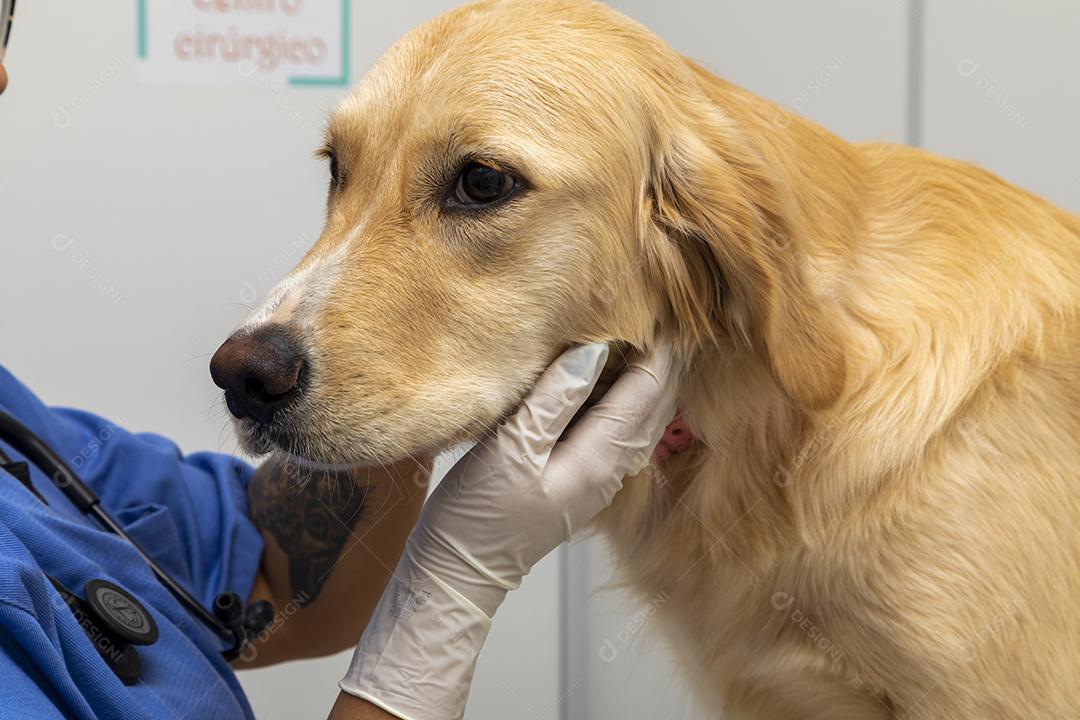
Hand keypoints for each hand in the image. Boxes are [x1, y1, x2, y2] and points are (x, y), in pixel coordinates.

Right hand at [339, 341, 680, 719]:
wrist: (460, 571)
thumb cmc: (478, 514)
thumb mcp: (512, 447)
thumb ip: (555, 398)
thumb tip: (592, 352)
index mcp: (599, 459)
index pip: (646, 395)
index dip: (660, 354)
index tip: (667, 314)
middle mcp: (610, 472)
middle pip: (654, 410)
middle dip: (663, 367)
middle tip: (663, 323)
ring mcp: (598, 482)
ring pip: (640, 424)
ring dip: (648, 386)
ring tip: (644, 347)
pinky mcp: (580, 485)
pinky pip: (619, 436)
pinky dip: (626, 406)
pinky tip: (609, 390)